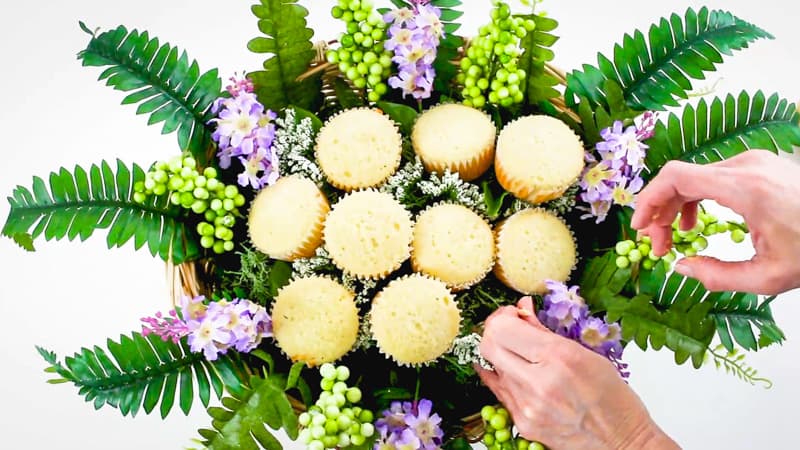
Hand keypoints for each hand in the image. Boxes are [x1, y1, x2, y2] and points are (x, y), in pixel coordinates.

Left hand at [477, 297, 677, 449]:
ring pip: (492, 368)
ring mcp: (528, 407)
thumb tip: (521, 309)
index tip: (513, 315)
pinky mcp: (523, 424)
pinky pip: (499, 392)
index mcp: (559, 357)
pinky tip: (517, 372)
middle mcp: (539, 383)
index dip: (502, 316)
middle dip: (494, 332)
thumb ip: (544, 331)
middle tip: (509, 329)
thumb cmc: (612, 396)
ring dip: (502, 355)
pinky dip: (505, 377)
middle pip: (488, 346)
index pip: (502, 328)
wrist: (622, 440)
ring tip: (522, 354)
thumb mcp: (585, 353)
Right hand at [631, 150, 799, 294]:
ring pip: (696, 176)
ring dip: (677, 206)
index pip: (675, 177)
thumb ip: (717, 276)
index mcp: (744, 187)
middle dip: (659, 212)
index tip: (639, 229)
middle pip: (680, 177)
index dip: (647, 201)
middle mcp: (746, 166)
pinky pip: (715, 176)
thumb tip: (681, 267)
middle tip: (658, 246)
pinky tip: (698, 222)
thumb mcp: (769, 276)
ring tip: (676, 237)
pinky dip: (698, 197)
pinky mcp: (760, 165)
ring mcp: (754, 161)